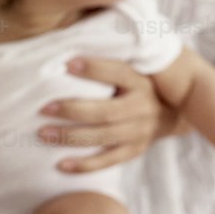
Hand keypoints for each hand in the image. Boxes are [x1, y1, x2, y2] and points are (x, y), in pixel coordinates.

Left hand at [38, 57, 179, 172]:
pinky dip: (83, 165)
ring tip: (43, 133)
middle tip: (43, 108)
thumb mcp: (134, 69)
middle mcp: (142, 107)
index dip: (93, 69)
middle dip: (71, 110)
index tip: (67, 64)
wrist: (171, 114)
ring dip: (69, 136)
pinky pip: (107, 161)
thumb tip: (69, 48)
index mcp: (140, 82)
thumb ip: (108, 63)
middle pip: (105, 111)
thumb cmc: (136, 86)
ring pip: (101, 137)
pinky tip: (60, 165)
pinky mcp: (133, 151)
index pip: (117, 72)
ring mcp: (139, 132)